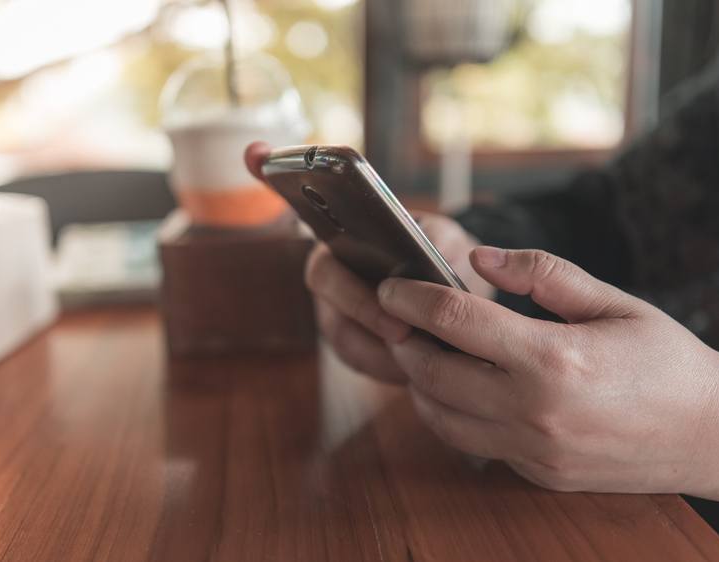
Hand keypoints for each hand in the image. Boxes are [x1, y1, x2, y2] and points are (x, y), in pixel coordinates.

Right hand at [243, 141, 493, 383]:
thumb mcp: (450, 241)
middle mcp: (331, 268)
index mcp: (346, 230)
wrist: (461, 304)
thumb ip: (439, 242)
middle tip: (400, 325)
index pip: (304, 203)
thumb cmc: (447, 261)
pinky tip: (415, 371)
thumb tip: (436, 255)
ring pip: (341, 331)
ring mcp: (336, 309)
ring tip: (419, 353)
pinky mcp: (352, 347)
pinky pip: (359, 361)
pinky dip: (386, 368)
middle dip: (360, 304)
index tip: (256, 152)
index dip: (271, 174)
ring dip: (378, 346)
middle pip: (324, 280)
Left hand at [377, 246, 718, 507]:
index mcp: (553, 358)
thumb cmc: (667, 360)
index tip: (390, 285)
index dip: (411, 298)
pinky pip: (471, 442)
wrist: (710, 434)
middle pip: (432, 373)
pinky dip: (448, 413)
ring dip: (417, 381)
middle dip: (402, 340)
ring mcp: (533, 449)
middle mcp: (535, 411)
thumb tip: (479, 257)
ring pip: (440, 417)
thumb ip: (543, 274)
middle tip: (396, 316)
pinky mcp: (536, 473)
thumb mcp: (613, 302)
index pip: (455, 320)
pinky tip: (455, 387)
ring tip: (420, 349)